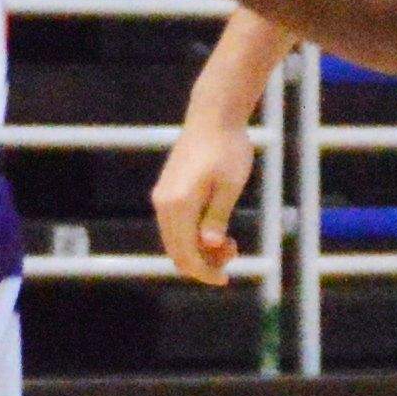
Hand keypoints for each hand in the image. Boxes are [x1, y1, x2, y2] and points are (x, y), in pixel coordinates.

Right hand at [149, 112, 254, 285]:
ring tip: (229, 241)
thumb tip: (208, 246)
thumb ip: (217, 218)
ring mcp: (163, 197)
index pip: (186, 253)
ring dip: (199, 249)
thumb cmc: (228, 148)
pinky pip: (175, 225)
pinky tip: (215, 228)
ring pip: (175, 239)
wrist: (213, 116)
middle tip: (234, 253)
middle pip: (177, 251)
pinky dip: (192, 235)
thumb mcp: (229, 186)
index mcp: (178, 204)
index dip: (204, 272)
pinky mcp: (167, 191)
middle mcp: (163, 203)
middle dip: (204, 262)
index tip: (225, 279)